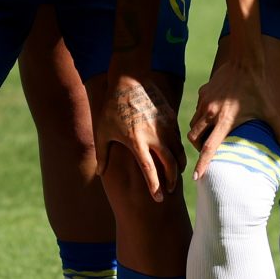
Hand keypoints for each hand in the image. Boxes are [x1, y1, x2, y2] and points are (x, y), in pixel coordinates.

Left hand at [95, 68, 178, 200]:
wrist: (129, 79)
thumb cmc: (112, 106)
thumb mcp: (102, 130)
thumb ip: (102, 154)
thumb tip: (100, 174)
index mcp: (136, 141)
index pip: (148, 169)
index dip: (154, 186)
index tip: (158, 198)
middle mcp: (153, 135)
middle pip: (169, 164)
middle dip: (171, 180)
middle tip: (169, 191)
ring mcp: (164, 126)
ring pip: (178, 152)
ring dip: (178, 166)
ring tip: (176, 176)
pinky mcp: (170, 118)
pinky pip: (178, 139)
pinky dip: (179, 150)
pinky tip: (176, 157)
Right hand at [187, 33, 267, 177]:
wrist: (244, 62)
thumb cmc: (257, 88)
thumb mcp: (269, 110)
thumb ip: (279, 130)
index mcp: (225, 121)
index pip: (209, 148)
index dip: (202, 164)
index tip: (196, 177)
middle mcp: (210, 113)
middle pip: (193, 138)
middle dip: (197, 148)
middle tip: (207, 150)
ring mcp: (204, 102)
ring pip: (192, 124)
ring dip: (198, 132)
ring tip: (209, 134)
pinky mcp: (202, 92)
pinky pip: (197, 109)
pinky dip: (201, 116)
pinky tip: (213, 113)